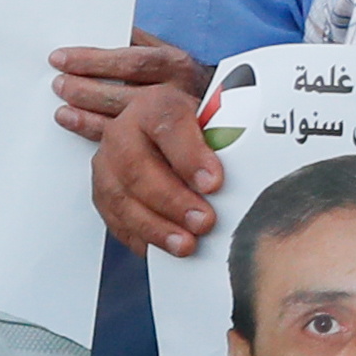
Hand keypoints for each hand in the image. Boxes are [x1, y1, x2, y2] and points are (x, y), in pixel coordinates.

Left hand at [47, 32, 208, 138]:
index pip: (131, 61)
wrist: (224, 112)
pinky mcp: (173, 146)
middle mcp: (179, 92)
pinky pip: (131, 143)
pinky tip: (79, 125)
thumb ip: (136, 44)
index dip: (93, 61)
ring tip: (63, 110)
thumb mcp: (167, 55)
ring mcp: (176, 121)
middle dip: (85, 88)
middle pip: (125, 91)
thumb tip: (97, 31)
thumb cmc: (184, 81)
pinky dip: (99, 134)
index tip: (62, 58)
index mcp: (176, 64)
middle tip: (59, 84)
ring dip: (87, 113)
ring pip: (125, 119)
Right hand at [92, 78, 227, 254]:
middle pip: (138, 166)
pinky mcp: (103, 192)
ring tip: (185, 244)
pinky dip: (140, 237)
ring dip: (155, 226)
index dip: (190, 156)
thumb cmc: (197, 130)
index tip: (213, 182)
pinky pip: (115, 219)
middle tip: (203, 221)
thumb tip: (252, 166)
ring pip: (121, 197)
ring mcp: (108, 163)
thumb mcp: (215, 122)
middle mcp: (124, 131)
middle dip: (173, 200)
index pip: (169, 125)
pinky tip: (163, 249)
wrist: (170, 134)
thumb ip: (227, 138)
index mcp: (156, 106)